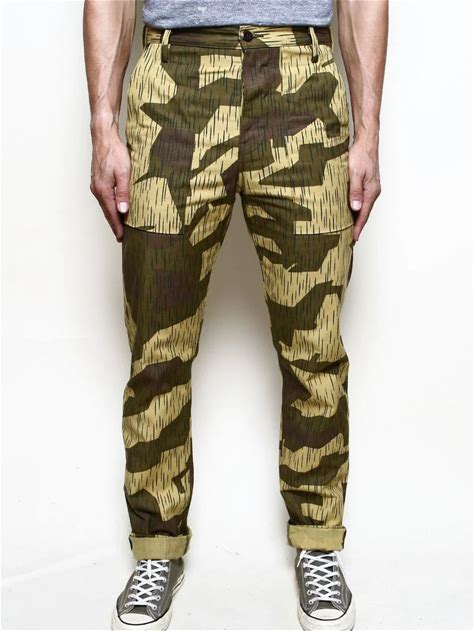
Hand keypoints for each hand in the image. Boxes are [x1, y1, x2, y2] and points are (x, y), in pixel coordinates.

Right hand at [90, 127, 130, 241]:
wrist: (103, 137)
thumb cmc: (115, 152)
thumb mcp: (124, 173)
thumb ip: (124, 192)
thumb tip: (123, 210)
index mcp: (103, 190)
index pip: (111, 214)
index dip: (117, 226)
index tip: (121, 237)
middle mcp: (97, 190)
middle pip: (106, 212)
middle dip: (114, 225)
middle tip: (120, 237)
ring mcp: (95, 185)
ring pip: (104, 206)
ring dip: (112, 216)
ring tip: (119, 226)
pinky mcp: (97, 181)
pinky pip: (104, 198)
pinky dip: (109, 206)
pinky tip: (114, 209)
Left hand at [348, 138, 380, 241]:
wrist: (366, 142)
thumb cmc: (360, 155)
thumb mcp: (354, 173)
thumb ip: (354, 191)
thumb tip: (356, 207)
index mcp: (371, 191)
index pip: (363, 214)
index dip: (357, 227)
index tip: (353, 239)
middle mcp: (373, 192)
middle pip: (364, 213)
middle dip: (357, 226)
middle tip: (349, 239)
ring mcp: (371, 188)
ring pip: (363, 207)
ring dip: (356, 218)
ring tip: (348, 229)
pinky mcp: (367, 184)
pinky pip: (362, 200)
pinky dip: (356, 208)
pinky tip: (350, 211)